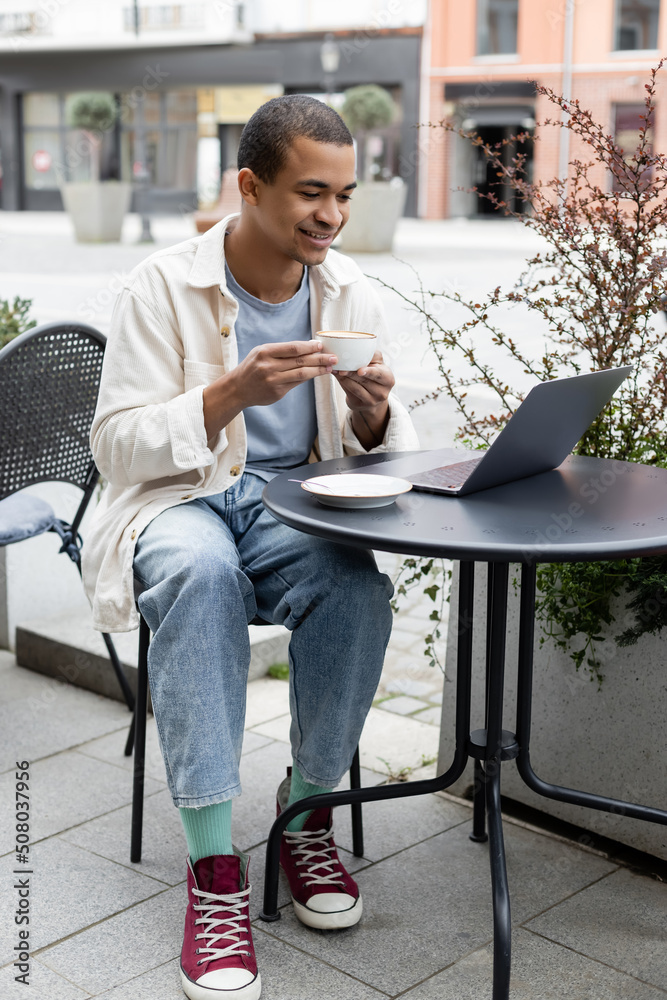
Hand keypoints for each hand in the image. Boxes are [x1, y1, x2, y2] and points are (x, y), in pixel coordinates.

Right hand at [203, 340, 334, 438]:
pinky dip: (308, 378)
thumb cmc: (252, 367)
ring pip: (301, 374)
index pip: (292, 348)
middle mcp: (269, 366)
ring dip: (318, 370)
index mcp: (265, 352)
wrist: (237, 389)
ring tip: (330, 367)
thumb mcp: (261, 352)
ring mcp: (273, 381)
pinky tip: (317, 374)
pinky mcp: (277, 393)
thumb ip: (281, 351)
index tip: (321, 345)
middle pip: (300, 361)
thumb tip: (308, 347)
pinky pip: (296, 383)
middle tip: (334, 357)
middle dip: (319, 358)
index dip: (309, 347)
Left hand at [333, 351, 393, 447]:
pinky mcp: (359, 404)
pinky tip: (336, 375)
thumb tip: (355, 346)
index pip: (379, 374)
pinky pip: (349, 392)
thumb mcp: (377, 364)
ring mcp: (371, 401)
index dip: (369, 372)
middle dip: (351, 373)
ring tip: (335, 369)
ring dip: (344, 377)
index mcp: (388, 379)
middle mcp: (382, 392)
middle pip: (364, 380)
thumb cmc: (374, 374)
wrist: (372, 397)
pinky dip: (342, 382)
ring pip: (355, 387)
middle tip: (340, 367)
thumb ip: (371, 355)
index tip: (360, 370)